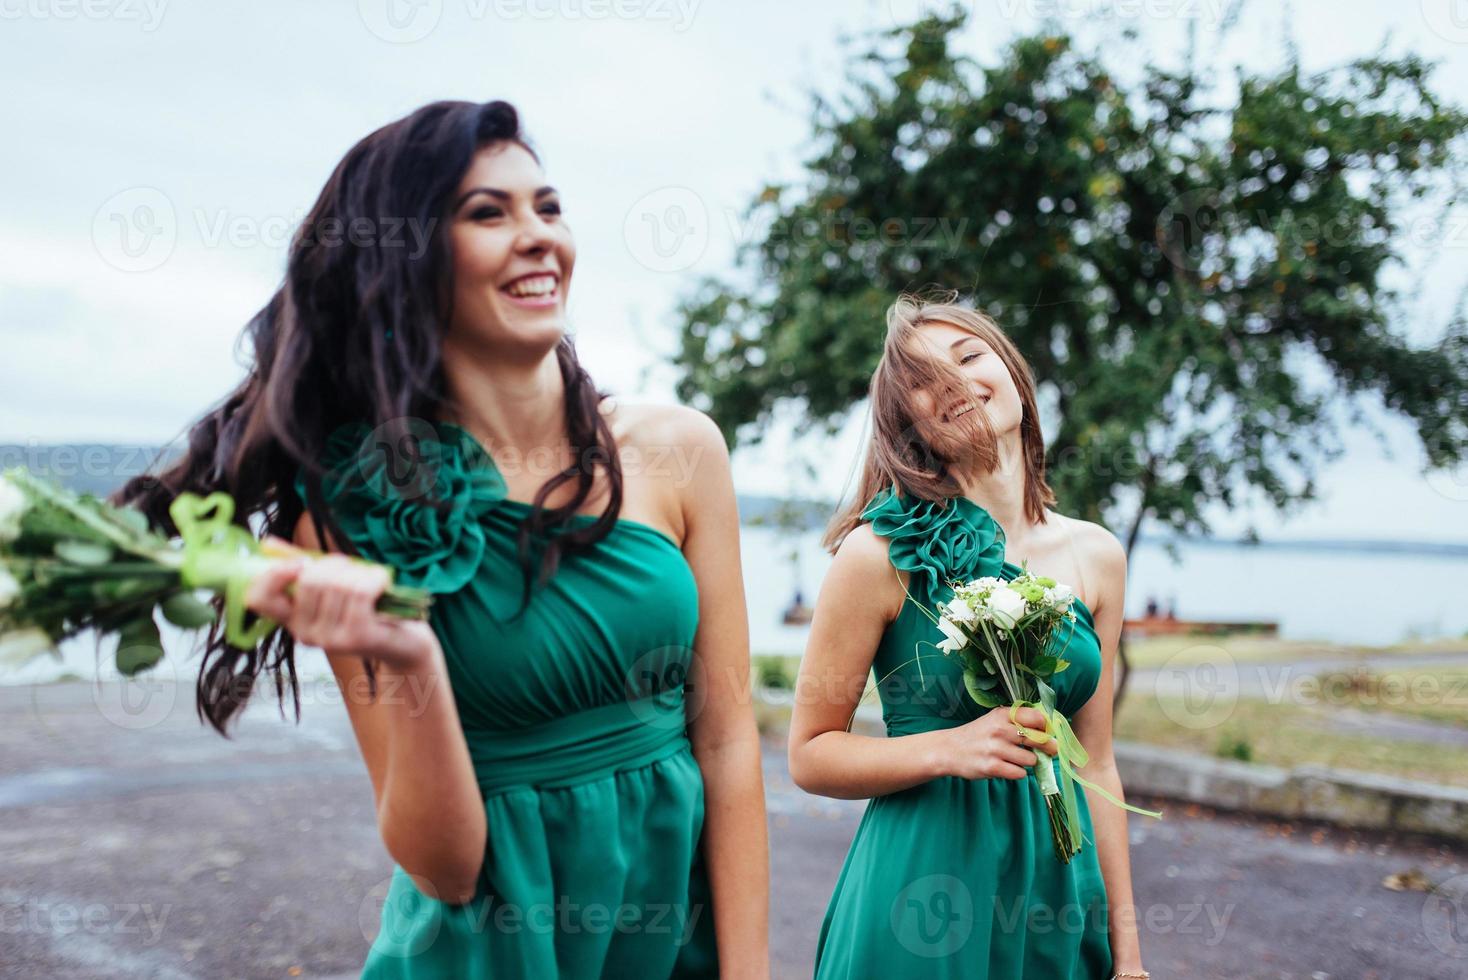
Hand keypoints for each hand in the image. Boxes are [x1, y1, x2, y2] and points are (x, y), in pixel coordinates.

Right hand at [244, 536, 439, 672]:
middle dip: (333, 564)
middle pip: (308, 581)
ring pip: (336, 584)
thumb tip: (266, 543)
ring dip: (359, 571)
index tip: (301, 562)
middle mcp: (304, 634)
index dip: (273, 574)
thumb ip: (300, 567)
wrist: (404, 641)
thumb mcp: (332, 585)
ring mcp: (329, 640)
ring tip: (371, 578)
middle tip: (351, 568)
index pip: (258, 598)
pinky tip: (382, 582)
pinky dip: (375, 578)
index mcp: (293, 619)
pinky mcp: (355, 638)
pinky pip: (360, 592)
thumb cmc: (367, 608)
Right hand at [933, 704, 1059, 780]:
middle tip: (1050, 750)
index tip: (1048, 733)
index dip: (1047, 727)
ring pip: (1031, 759)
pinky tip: (1008, 767)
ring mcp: (996, 749)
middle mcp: (999, 729)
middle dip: (1048, 746)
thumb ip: (1018, 720)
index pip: (1037, 718)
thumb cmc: (978, 735)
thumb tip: (1049, 730)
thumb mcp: (995, 720)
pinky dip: (1018, 772)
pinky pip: (1020, 773)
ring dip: (1029, 762)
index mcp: (1002, 714)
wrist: (949, 750)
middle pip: (1038, 739)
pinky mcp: (992, 767)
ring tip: (1018, 759)